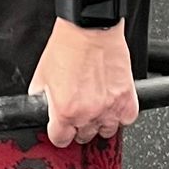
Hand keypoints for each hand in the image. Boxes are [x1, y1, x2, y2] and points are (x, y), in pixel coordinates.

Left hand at [28, 20, 137, 147]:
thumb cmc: (67, 46)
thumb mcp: (41, 75)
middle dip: (79, 126)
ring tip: (96, 107)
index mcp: (64, 111)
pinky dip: (121, 114)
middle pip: (84, 137)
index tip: (62, 128)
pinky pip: (127, 119)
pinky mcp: (127, 98)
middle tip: (79, 111)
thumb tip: (41, 109)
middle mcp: (87, 113)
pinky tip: (112, 103)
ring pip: (107, 131)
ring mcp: (109, 107)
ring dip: (100, 122)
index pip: (61, 140)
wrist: (89, 28)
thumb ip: (42, 99)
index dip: (60, 133)